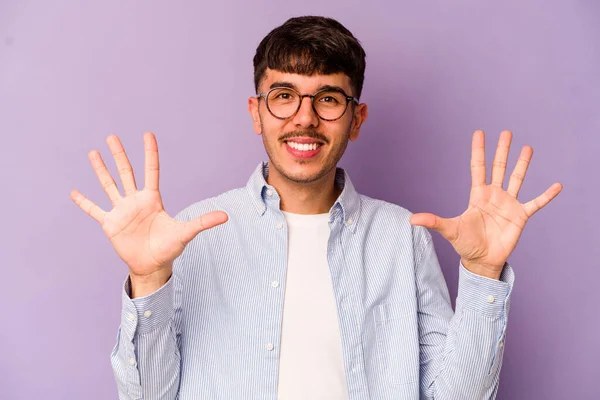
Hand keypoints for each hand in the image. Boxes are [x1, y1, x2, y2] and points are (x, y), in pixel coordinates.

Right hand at [71, 132, 227, 295]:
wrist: (152, 265)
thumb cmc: (169, 247)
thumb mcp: (186, 232)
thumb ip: (203, 222)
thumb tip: (226, 216)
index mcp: (152, 199)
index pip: (151, 170)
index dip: (150, 153)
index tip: (147, 134)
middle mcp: (135, 201)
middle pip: (126, 172)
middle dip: (119, 154)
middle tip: (112, 136)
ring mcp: (121, 211)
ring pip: (109, 185)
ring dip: (100, 170)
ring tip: (93, 153)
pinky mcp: (110, 224)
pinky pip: (94, 210)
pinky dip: (84, 202)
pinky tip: (73, 192)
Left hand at [410, 130, 561, 279]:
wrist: (482, 260)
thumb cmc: (466, 244)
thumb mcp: (449, 230)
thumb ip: (433, 221)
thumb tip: (411, 220)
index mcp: (477, 195)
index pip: (478, 167)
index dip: (479, 150)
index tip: (479, 132)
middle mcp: (494, 195)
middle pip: (499, 168)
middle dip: (502, 150)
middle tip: (506, 132)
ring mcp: (509, 204)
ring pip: (517, 179)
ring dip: (523, 164)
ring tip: (528, 148)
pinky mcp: (521, 216)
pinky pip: (536, 203)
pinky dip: (547, 195)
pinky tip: (557, 185)